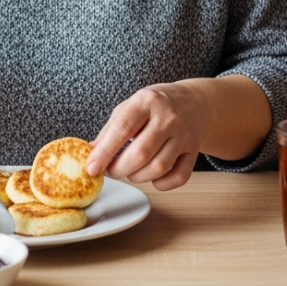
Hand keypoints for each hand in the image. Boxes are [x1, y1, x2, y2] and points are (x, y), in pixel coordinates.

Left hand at [86, 81, 209, 191]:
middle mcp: (168, 117)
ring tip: (130, 171)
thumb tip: (92, 154)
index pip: (122, 129)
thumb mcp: (131, 106)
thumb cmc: (157, 105)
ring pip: (158, 168)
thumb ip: (111, 129)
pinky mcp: (193, 151)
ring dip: (137, 177)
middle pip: (140, 153)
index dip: (105, 152)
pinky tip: (153, 176)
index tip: (91, 168)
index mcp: (147, 101)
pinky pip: (178, 177)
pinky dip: (162, 184)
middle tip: (110, 171)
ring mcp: (184, 135)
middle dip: (119, 169)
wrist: (195, 102)